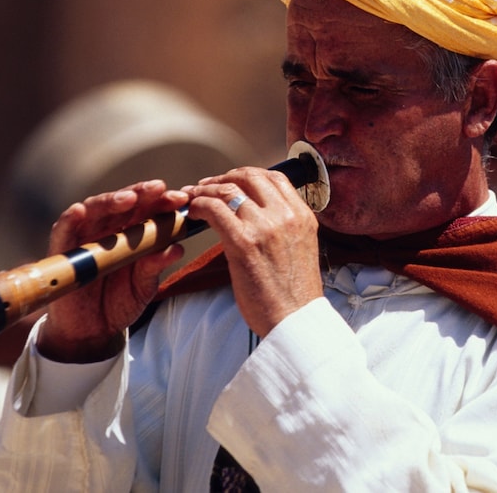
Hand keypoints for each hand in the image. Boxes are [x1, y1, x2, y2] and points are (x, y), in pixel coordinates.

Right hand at [37, 180, 188, 362]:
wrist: (92, 330)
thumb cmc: (119, 301)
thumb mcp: (144, 285)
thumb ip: (155, 266)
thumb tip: (177, 248)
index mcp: (131, 231)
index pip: (147, 209)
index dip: (163, 202)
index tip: (181, 200)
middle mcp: (108, 228)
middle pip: (124, 203)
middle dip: (142, 194)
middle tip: (159, 189)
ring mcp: (84, 235)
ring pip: (95, 209)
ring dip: (111, 201)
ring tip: (129, 198)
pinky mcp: (62, 249)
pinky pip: (64, 229)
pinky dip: (71, 219)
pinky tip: (80, 211)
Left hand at [184, 166, 322, 336]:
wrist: (294, 322)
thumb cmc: (293, 294)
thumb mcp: (300, 249)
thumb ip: (284, 227)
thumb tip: (258, 215)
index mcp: (303, 216)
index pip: (275, 177)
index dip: (249, 175)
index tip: (233, 182)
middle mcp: (286, 216)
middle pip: (250, 176)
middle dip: (225, 177)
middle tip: (207, 186)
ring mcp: (265, 227)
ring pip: (228, 190)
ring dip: (205, 190)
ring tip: (192, 197)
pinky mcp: (244, 242)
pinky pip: (215, 209)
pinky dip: (199, 205)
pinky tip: (193, 213)